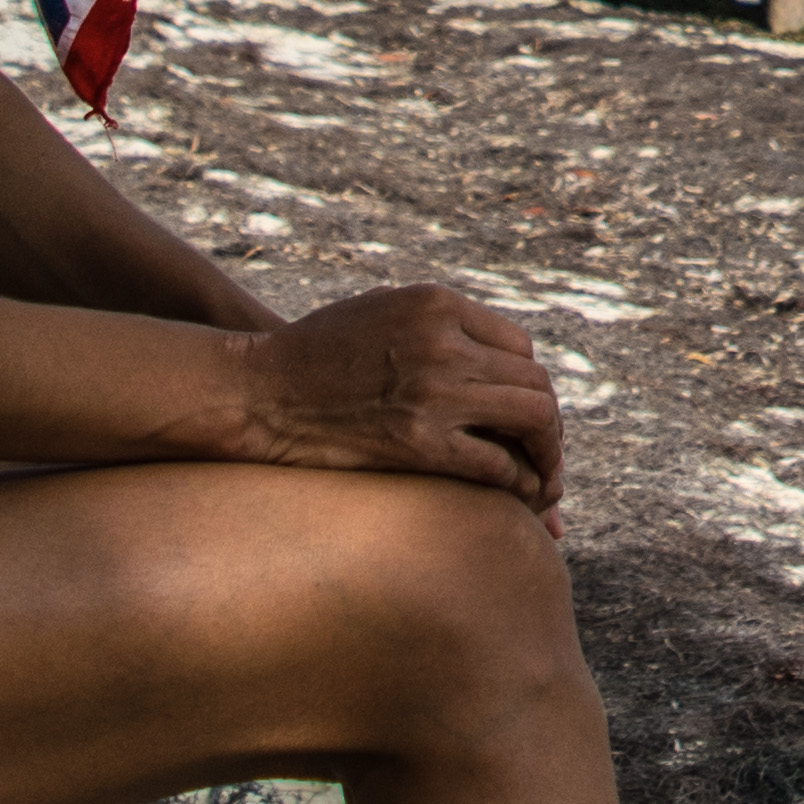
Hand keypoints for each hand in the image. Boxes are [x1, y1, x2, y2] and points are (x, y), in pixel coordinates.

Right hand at [225, 284, 562, 507]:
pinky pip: (497, 466)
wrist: (254, 392)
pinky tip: (516, 499)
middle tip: (546, 458)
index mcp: (437, 305)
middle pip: (536, 384)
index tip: (523, 416)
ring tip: (543, 483)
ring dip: (548, 455)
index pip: (521, 346)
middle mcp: (444, 343)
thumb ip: (436, 326)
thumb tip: (490, 361)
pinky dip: (518, 485)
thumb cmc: (312, 356)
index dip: (528, 385)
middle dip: (549, 426)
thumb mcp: (382, 312)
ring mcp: (433, 392)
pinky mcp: (417, 444)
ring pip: (532, 420)